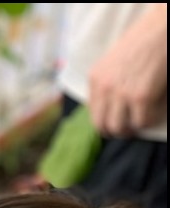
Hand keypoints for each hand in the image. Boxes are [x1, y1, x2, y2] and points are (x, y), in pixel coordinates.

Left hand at [88, 6, 166, 135]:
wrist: (162, 27)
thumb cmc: (143, 41)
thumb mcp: (114, 63)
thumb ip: (108, 84)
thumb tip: (110, 110)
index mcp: (95, 78)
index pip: (93, 113)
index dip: (106, 122)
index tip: (117, 121)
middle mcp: (104, 87)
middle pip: (101, 126)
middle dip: (116, 131)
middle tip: (128, 129)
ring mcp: (121, 92)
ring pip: (119, 128)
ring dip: (131, 129)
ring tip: (141, 121)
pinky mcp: (140, 96)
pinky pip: (142, 122)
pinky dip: (150, 120)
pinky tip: (155, 109)